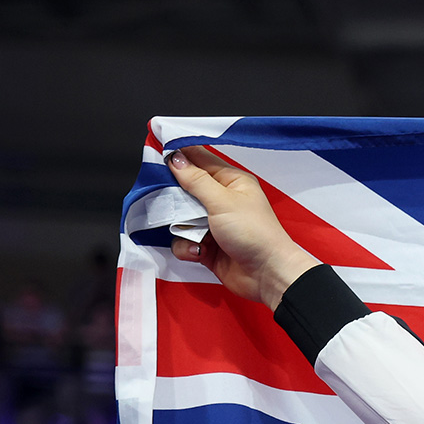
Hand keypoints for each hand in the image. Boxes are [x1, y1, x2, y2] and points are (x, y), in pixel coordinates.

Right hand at [165, 144, 319, 309]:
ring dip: (181, 227)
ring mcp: (213, 223)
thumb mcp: (223, 200)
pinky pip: (183, 240)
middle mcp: (222, 200)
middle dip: (173, 197)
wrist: (267, 276)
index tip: (155, 147)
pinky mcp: (207, 245)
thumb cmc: (254, 233)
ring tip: (192, 233)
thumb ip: (196, 179)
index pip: (199, 159)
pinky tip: (198, 252)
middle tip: (169, 200)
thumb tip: (175, 158)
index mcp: (231, 181)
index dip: (178, 153)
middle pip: (184, 188)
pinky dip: (187, 246)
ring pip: (180, 216)